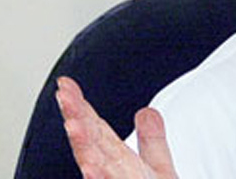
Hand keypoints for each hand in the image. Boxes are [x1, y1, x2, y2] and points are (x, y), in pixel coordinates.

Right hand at [56, 76, 177, 178]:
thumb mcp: (156, 167)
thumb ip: (151, 140)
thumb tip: (147, 112)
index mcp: (117, 164)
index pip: (96, 129)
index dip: (80, 107)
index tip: (66, 84)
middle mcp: (111, 175)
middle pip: (91, 143)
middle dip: (76, 119)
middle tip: (62, 93)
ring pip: (96, 168)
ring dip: (83, 147)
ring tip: (71, 124)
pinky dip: (97, 178)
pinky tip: (90, 167)